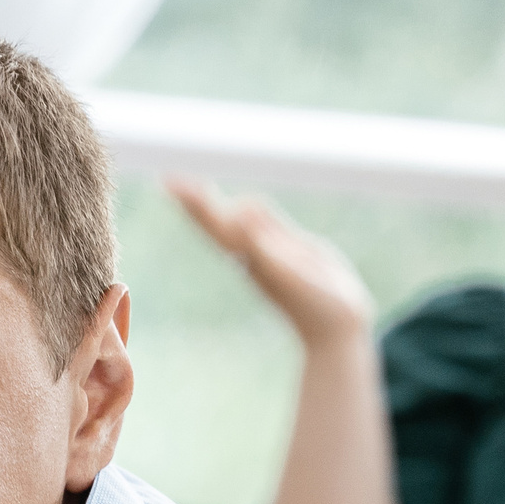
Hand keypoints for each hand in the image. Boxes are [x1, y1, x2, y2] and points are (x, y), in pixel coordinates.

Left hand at [166, 176, 374, 346]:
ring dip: (216, 205)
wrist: (337, 325)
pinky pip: (267, 225)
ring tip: (194, 188)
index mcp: (244, 253)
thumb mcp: (287, 271)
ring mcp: (270, 250)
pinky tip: (243, 206)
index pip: (211, 221)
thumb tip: (235, 214)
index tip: (167, 180)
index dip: (191, 200)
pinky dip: (253, 211)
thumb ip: (261, 244)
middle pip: (215, 219)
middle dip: (195, 197)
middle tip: (169, 178)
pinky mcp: (291, 249)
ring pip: (239, 219)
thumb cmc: (313, 303)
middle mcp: (251, 251)